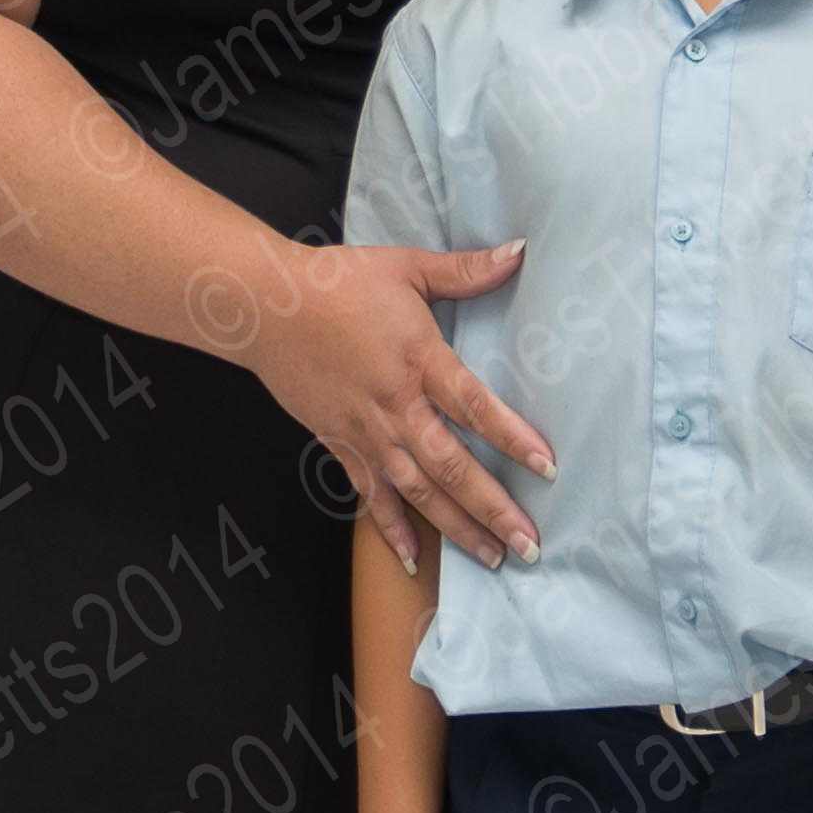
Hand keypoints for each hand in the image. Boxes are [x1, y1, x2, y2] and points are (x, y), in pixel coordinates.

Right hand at [253, 242, 553, 573]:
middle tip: (530, 544)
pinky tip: (417, 561)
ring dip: (457, 528)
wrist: (265, 307)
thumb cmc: (338, 282)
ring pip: (418, 492)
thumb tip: (520, 251)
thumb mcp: (407, 266)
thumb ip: (466, 270)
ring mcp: (367, 432)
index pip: (475, 407)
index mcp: (419, 361)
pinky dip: (392, 530)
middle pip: (452, 468)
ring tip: (494, 558)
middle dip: (493, 509)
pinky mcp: (341, 445)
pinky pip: (371, 496)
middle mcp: (396, 407)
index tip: (547, 469)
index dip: (513, 439)